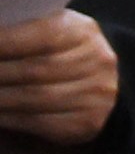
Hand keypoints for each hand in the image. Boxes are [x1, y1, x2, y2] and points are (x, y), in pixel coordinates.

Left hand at [0, 11, 113, 145]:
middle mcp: (96, 61)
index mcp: (82, 30)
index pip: (38, 36)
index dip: (0, 43)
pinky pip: (39, 122)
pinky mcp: (88, 122)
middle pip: (32, 70)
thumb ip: (19, 35)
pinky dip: (7, 119)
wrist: (106, 81)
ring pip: (33, 98)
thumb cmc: (61, 52)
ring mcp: (96, 95)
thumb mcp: (49, 31)